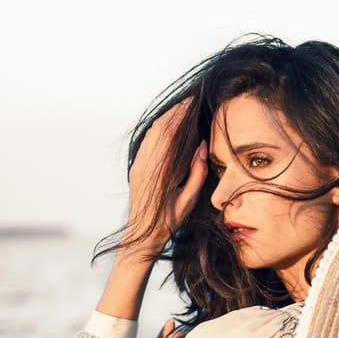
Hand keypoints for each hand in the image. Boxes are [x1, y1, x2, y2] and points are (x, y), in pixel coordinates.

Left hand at [126, 99, 207, 253]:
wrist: (142, 236)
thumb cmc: (168, 222)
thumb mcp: (189, 200)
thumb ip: (198, 173)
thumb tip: (202, 148)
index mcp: (159, 170)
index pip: (168, 133)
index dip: (179, 115)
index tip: (191, 103)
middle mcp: (146, 164)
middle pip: (158, 128)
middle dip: (174, 112)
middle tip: (188, 101)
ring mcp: (138, 165)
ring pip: (150, 133)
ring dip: (165, 118)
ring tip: (179, 110)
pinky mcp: (136, 168)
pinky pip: (146, 142)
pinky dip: (157, 130)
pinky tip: (166, 126)